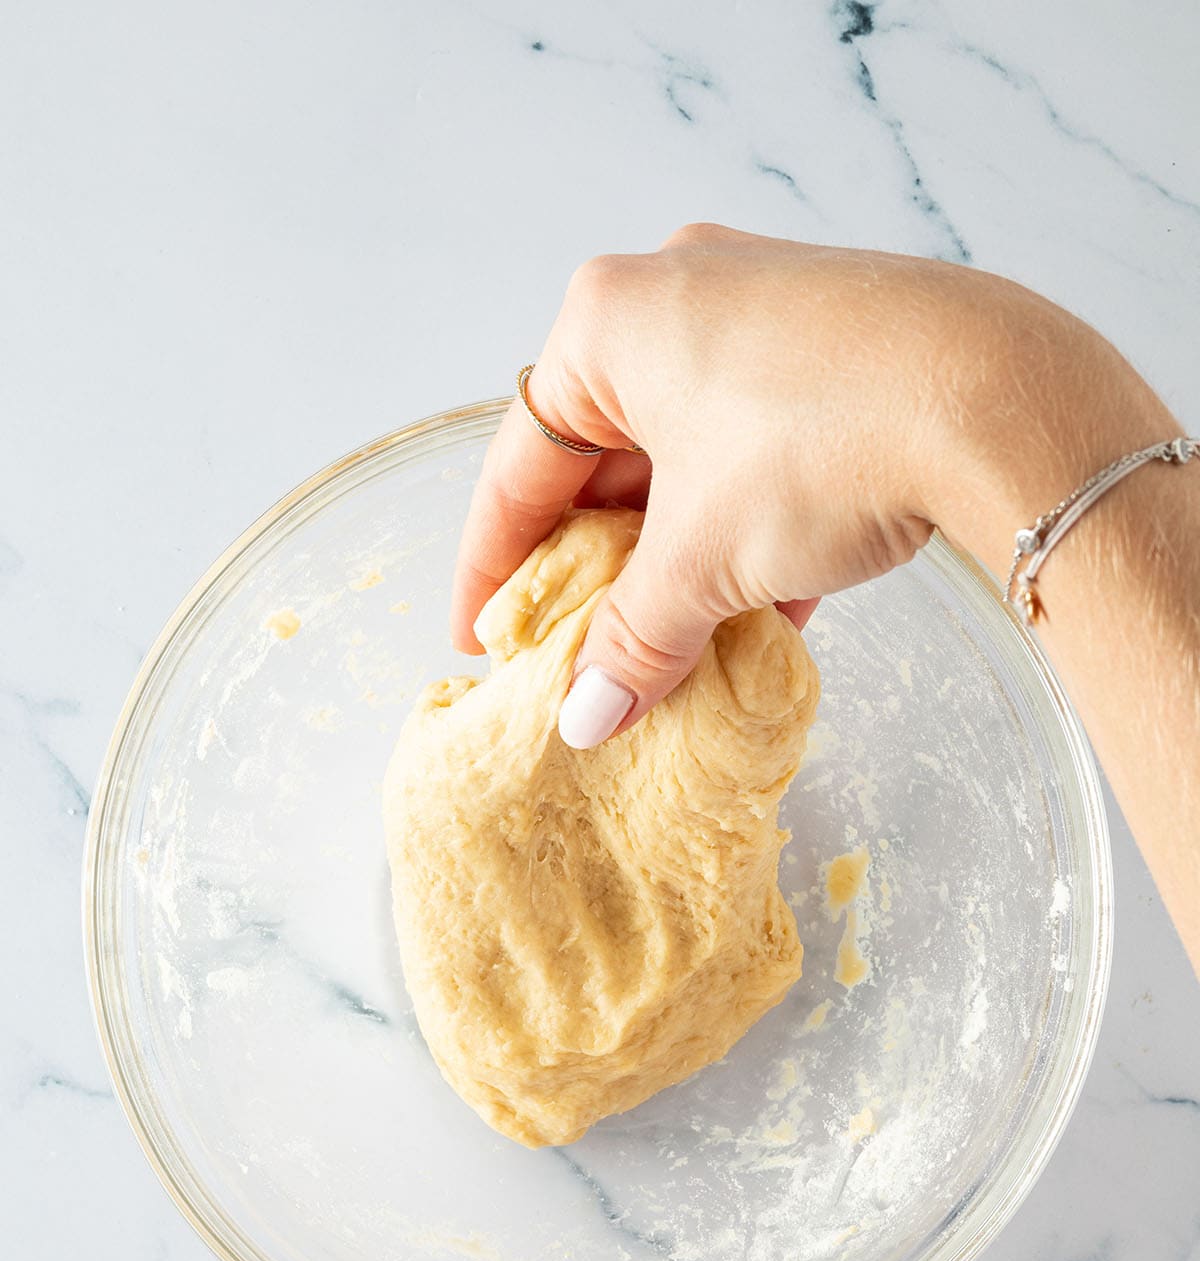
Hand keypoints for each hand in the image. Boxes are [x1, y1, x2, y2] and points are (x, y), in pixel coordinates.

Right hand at [451, 225, 1123, 747]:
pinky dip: (745, 527)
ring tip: (670, 650)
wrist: (1001, 398)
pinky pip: (757, 444)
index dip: (493, 569)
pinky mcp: (836, 341)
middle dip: (598, 570)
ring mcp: (763, 308)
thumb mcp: (703, 561)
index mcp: (607, 321)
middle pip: (605, 459)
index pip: (520, 466)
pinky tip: (761, 611)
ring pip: (687, 456)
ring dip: (676, 559)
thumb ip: (633, 642)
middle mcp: (676, 292)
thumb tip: (588, 719)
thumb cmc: (822, 444)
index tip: (481, 641)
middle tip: (580, 653)